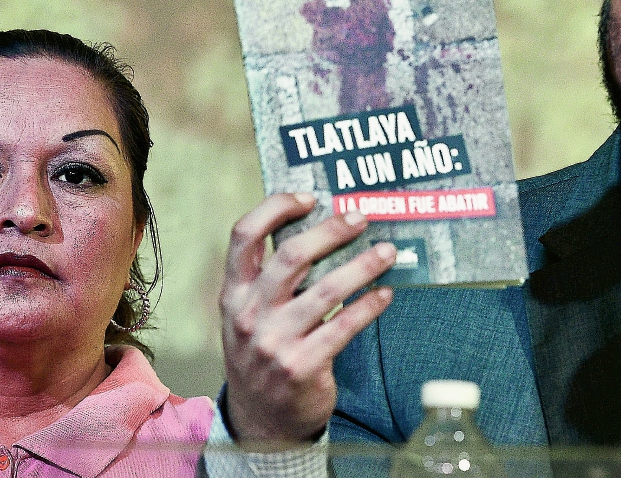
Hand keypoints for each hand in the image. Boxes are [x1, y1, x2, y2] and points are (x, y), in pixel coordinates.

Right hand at [220, 192, 395, 445]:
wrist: (260, 422)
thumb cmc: (262, 354)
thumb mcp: (248, 315)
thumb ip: (269, 279)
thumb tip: (321, 229)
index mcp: (233, 293)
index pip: (244, 235)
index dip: (275, 208)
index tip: (308, 198)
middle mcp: (249, 314)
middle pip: (291, 256)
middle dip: (331, 231)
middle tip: (360, 219)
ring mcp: (274, 342)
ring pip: (326, 290)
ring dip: (362, 265)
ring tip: (387, 252)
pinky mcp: (302, 366)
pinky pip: (344, 326)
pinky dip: (369, 306)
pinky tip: (385, 294)